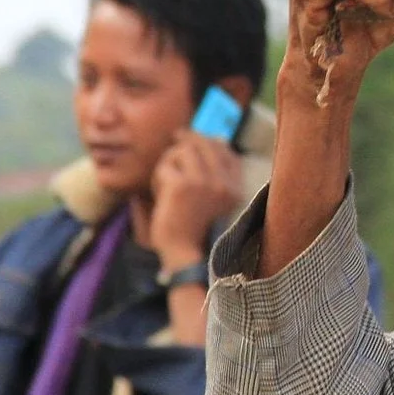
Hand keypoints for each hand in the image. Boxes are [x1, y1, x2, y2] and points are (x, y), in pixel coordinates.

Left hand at [145, 130, 245, 266]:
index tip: (194, 142)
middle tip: (175, 138)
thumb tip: (220, 139)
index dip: (210, 141)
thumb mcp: (216, 202)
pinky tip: (158, 192)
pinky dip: (158, 177)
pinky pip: (166, 166)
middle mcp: (223, 183)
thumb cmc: (195, 232)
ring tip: (165, 179)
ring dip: (170, 160)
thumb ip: (219, 174)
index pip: (227, 151)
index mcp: (235, 189)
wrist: (184, 257)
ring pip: (183, 151)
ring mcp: (204, 183)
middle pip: (204, 144)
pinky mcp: (182, 185)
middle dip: (187, 140)